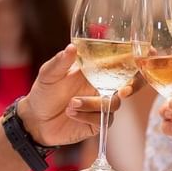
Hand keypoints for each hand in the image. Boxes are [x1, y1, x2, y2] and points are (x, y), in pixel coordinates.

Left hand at [18, 45, 134, 146]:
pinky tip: (71, 114)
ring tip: (71, 104)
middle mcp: (102, 87)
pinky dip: (87, 116)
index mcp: (94, 71)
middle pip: (130, 84)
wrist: (35, 120)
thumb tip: (72, 47)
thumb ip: (60, 62)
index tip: (137, 58)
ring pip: (113, 104)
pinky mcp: (97, 123)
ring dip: (93, 104)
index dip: (132, 61)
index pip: (119, 63)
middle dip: (132, 86)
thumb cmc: (43, 92)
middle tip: (122, 91)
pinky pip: (103, 120)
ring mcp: (101, 106)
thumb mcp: (48, 74)